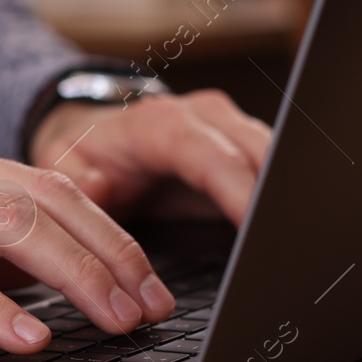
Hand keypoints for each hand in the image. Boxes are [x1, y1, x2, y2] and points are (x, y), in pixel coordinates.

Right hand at [0, 140, 175, 354]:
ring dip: (75, 273)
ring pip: (4, 224)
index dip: (105, 229)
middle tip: (154, 303)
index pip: (39, 183)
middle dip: (111, 251)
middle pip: (40, 196)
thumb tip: (31, 276)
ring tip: (117, 318)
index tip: (146, 278)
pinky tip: (27, 337)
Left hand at [29, 91, 273, 224]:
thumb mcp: (62, 167)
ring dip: (288, 194)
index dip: (235, 187)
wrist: (94, 134)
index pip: (207, 153)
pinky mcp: (244, 144)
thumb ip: (77, 180)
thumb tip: (95, 187)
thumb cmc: (83, 153)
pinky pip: (276, 165)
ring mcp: (229, 127)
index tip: (256, 222)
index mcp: (158, 124)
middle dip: (276, 193)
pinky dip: (283, 194)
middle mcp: (202, 117)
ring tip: (298, 240)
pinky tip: (289, 228)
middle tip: (290, 244)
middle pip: (256, 150)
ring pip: (276, 155)